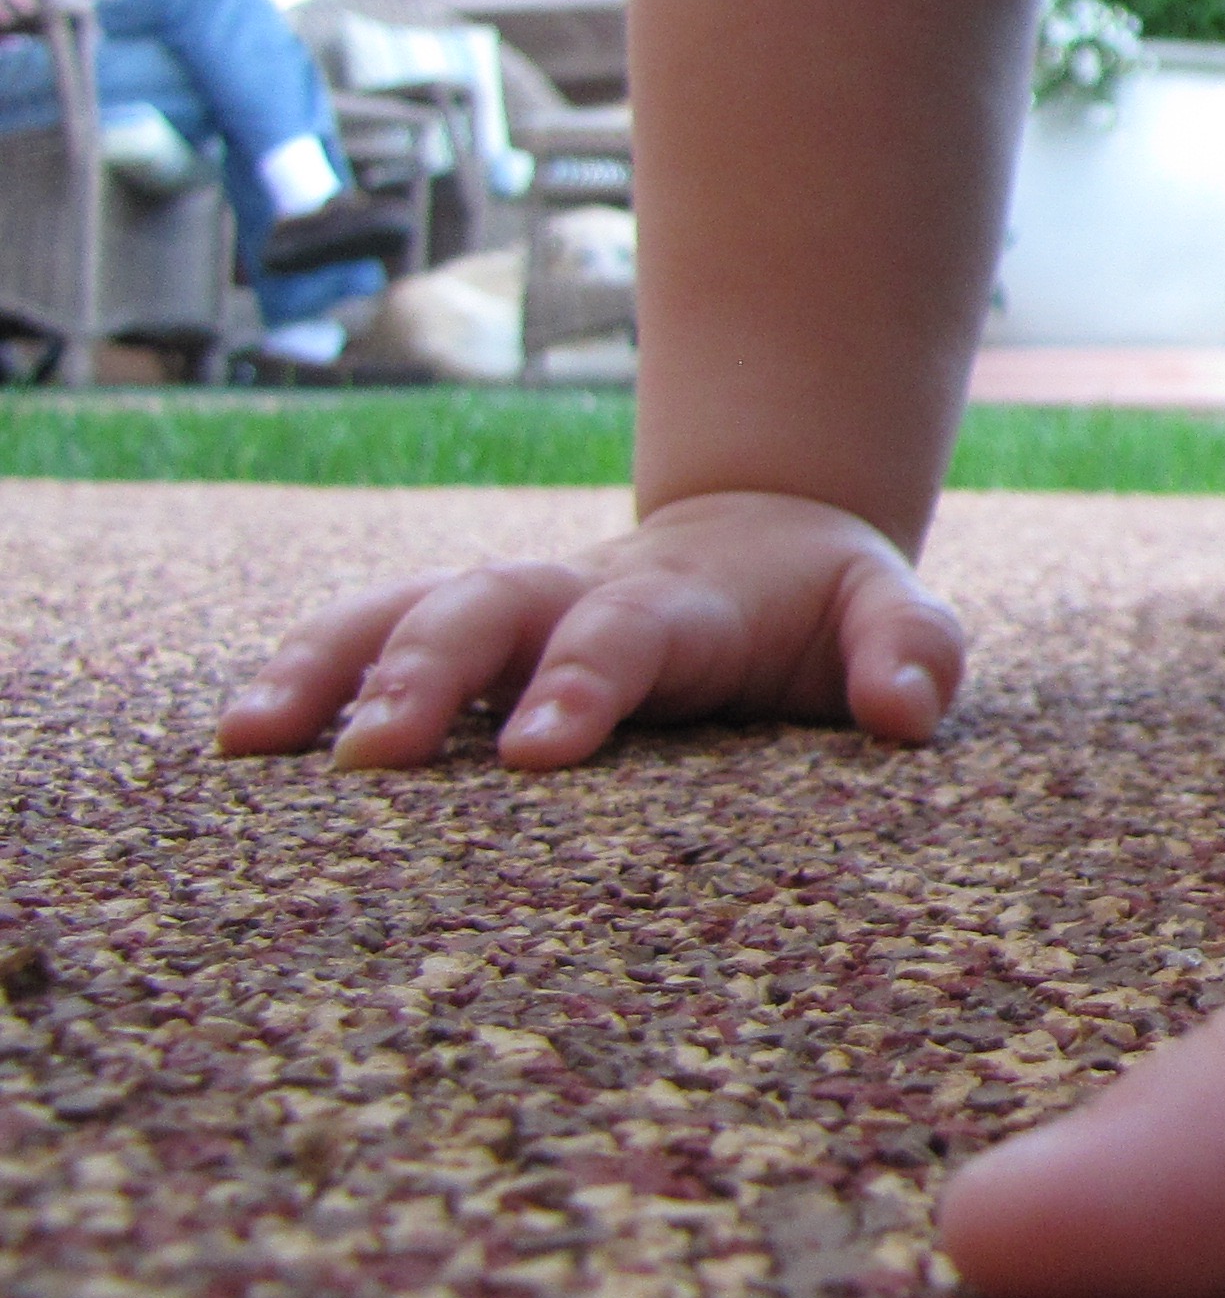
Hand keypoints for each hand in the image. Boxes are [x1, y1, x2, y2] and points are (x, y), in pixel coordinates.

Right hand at [214, 491, 965, 769]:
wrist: (765, 540)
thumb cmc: (828, 606)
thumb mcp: (893, 613)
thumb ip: (912, 651)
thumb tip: (906, 713)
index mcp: (683, 600)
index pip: (626, 634)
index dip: (583, 682)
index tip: (535, 754)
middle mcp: (576, 593)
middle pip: (488, 612)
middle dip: (429, 676)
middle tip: (372, 756)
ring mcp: (511, 609)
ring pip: (404, 614)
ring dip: (330, 667)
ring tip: (252, 738)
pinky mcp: (465, 636)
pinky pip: (367, 638)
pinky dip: (304, 672)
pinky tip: (239, 736)